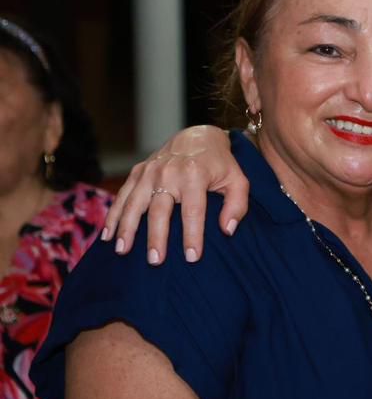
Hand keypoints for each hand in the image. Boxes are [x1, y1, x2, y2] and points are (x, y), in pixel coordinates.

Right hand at [101, 126, 246, 264]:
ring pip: (134, 203)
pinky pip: (122, 196)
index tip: (192, 257)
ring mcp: (150, 172)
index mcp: (195, 175)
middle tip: (155, 261)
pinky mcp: (137, 172)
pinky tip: (107, 236)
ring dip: (127, 228)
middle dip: (156, 237)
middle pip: (159, 210)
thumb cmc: (220, 165)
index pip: (193, 211)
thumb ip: (237, 206)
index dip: (192, 235)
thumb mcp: (238, 181)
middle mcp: (169, 172)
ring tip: (122, 251)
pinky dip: (113, 216)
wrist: (198, 137)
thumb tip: (228, 231)